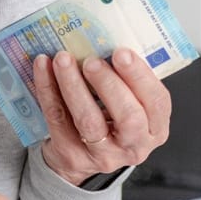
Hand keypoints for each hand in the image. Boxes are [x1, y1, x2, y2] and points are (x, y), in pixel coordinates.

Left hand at [33, 48, 171, 185]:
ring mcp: (102, 155)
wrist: (80, 158)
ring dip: (74, 85)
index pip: (157, 102)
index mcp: (154, 128)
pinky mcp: (71, 155)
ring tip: (63, 59)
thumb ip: (127, 81)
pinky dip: (48, 89)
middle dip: (109, 84)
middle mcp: (134, 145)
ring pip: (88, 120)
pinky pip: (58, 118)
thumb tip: (106, 41)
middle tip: (92, 61)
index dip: (140, 76)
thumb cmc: (110, 123)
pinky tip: (43, 67)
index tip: (122, 52)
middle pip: (128, 117)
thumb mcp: (130, 105)